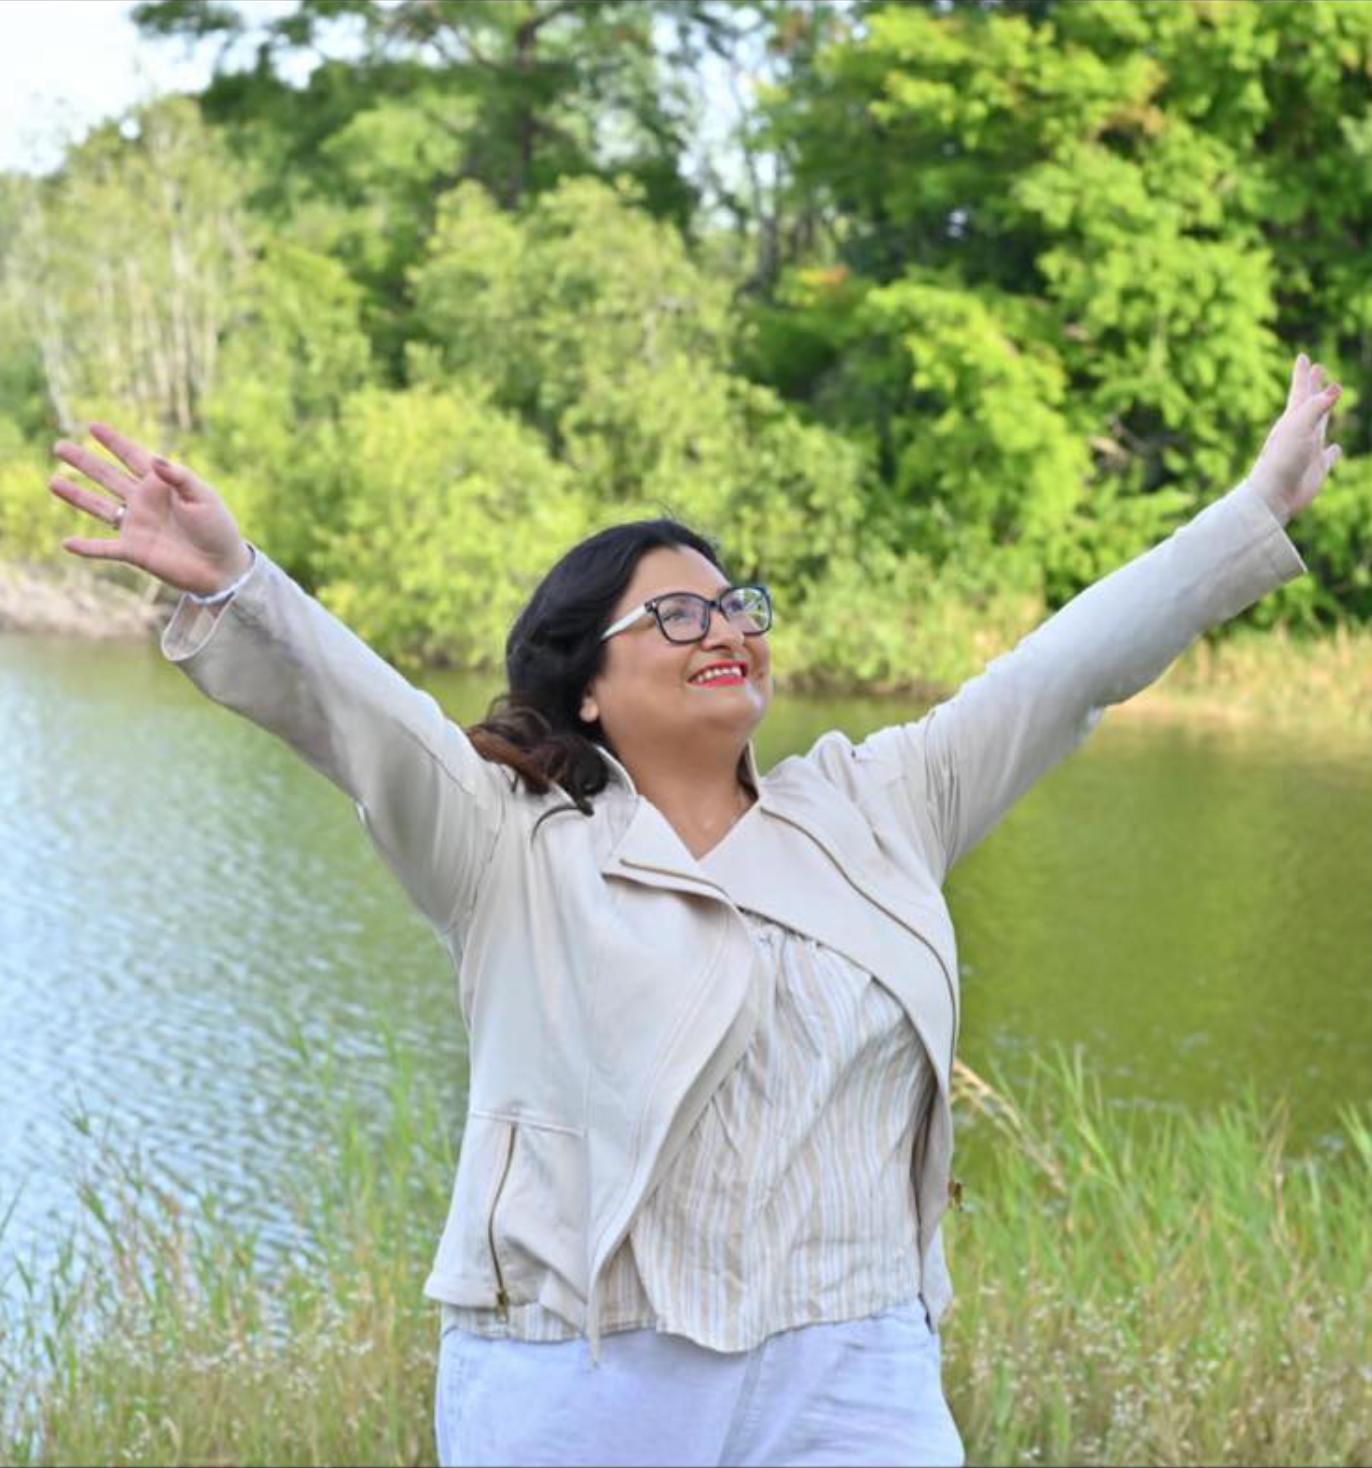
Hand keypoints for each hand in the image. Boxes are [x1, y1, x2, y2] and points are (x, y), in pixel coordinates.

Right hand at [49, 424, 252, 595]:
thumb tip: (154, 460)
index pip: (132, 457)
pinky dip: (86, 547)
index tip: (93, 425)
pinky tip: (67, 543)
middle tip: (59, 446)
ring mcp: (136, 526)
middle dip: (84, 462)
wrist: (222, 566)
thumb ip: (179, 477)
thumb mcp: (204, 497)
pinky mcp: (134, 551)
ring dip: (76, 496)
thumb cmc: (218, 527)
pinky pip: (105, 549)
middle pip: (107, 477)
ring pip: (99, 507)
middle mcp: (143, 502)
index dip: (114, 442)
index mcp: (161, 484)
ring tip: (53, 481)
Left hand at [1247, 353, 1343, 525]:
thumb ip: (1317, 406)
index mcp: (1292, 420)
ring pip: (1321, 425)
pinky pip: (1329, 456)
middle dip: (1314, 386)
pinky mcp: (1317, 469)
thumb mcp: (1299, 427)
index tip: (1303, 356)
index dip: (1303, 374)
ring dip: (1325, 412)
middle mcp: (1300, 432)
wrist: (1273, 495)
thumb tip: (1335, 387)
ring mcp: (1309, 450)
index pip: (1300, 390)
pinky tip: (1337, 448)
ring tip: (1330, 401)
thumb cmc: (1282, 459)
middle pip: (1310, 403)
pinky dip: (1334, 451)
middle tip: (1319, 368)